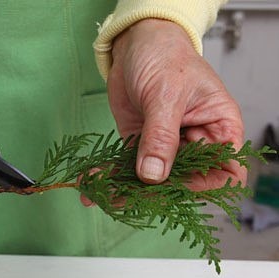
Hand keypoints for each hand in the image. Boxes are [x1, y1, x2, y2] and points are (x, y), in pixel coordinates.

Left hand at [107, 19, 245, 191]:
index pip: (224, 172)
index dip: (203, 186)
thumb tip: (153, 174)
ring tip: (98, 194)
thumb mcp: (166, 94)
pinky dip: (110, 175)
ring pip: (151, 179)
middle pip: (182, 181)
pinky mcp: (140, 143)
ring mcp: (165, 145)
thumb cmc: (165, 56)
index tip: (173, 188)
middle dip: (153, 193)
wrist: (135, 43)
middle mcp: (195, 142)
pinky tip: (91, 181)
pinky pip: (128, 166)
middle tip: (123, 196)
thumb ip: (161, 136)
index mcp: (219, 129)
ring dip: (124, 188)